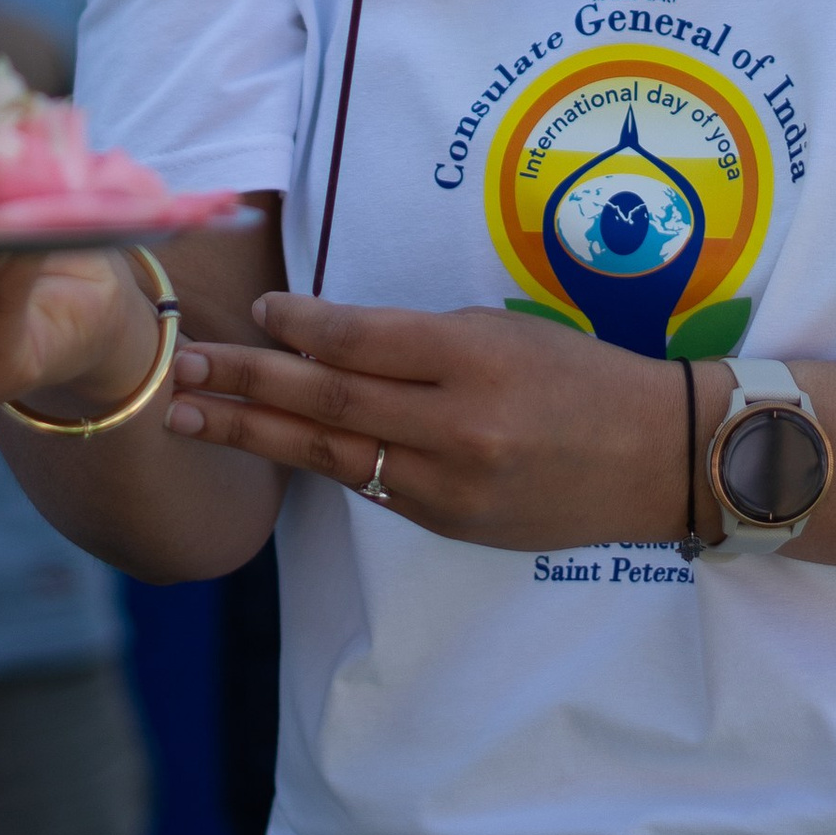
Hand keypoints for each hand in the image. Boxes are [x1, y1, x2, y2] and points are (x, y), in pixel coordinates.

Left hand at [165, 291, 694, 551]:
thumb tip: (323, 340)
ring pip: (330, 454)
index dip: (299, 326)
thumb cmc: (580, 376)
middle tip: (181, 368)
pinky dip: (316, 460)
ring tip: (189, 416)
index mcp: (473, 358)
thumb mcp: (504, 331)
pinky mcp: (447, 524)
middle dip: (244, 384)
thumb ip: (417, 340)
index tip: (256, 310)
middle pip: (327, 401)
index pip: (360, 341)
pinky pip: (369, 487)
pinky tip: (269, 445)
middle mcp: (455, 425)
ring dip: (252, 433)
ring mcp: (448, 484)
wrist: (654, 459)